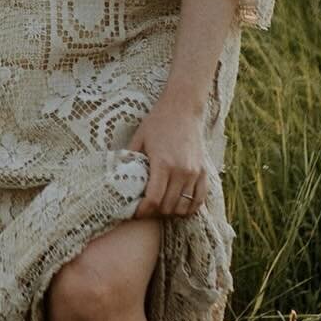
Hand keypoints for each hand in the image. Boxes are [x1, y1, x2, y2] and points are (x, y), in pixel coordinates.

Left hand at [128, 98, 209, 219]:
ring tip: (160, 206)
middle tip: (146, 208)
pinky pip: (199, 200)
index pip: (153, 200)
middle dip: (154, 212)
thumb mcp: (139, 139)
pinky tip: (178, 204)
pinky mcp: (204, 172)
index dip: (143, 211)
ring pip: (183, 207)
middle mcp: (181, 171)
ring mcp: (195, 173)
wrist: (183, 108)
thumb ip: (129, 160)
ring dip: (171, 211)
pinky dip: (188, 207)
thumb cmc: (158, 122)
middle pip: (168, 207)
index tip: (136, 212)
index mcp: (162, 164)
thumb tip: (116, 177)